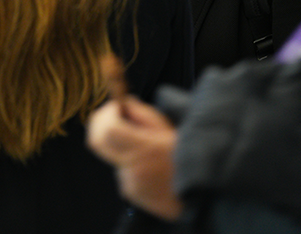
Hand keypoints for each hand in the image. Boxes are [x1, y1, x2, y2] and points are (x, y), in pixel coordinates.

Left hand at [86, 96, 183, 220]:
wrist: (204, 196)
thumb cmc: (189, 158)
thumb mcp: (171, 129)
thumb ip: (143, 115)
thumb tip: (122, 104)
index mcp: (147, 149)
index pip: (107, 129)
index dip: (106, 113)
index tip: (115, 106)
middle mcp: (135, 169)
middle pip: (96, 142)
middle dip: (101, 125)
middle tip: (115, 117)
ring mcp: (131, 184)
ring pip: (112, 156)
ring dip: (121, 147)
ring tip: (146, 148)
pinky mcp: (132, 195)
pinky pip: (121, 171)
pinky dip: (129, 163)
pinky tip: (149, 165)